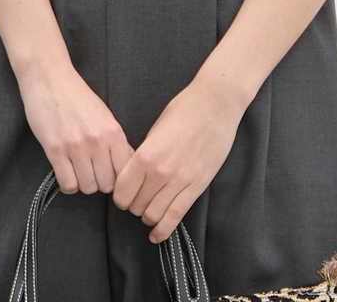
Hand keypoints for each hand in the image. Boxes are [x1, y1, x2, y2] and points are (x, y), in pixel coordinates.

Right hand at [18, 63, 133, 194]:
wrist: (50, 79)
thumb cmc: (77, 97)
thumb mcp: (105, 115)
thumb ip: (116, 140)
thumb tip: (127, 164)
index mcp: (113, 131)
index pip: (125, 171)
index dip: (118, 178)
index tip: (110, 175)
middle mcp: (97, 140)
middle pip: (107, 184)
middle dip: (100, 182)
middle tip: (92, 171)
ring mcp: (76, 146)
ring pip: (88, 187)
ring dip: (83, 182)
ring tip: (78, 169)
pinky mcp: (55, 150)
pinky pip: (68, 185)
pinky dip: (68, 183)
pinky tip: (66, 170)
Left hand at [112, 77, 244, 242]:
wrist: (216, 102)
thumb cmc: (185, 109)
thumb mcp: (156, 128)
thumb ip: (144, 153)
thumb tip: (133, 173)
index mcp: (146, 154)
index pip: (121, 191)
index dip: (119, 196)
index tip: (122, 194)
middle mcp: (160, 171)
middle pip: (136, 205)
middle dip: (133, 206)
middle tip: (136, 201)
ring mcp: (181, 180)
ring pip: (154, 215)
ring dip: (148, 217)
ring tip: (148, 212)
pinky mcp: (198, 185)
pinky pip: (176, 216)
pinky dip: (163, 230)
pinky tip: (156, 234)